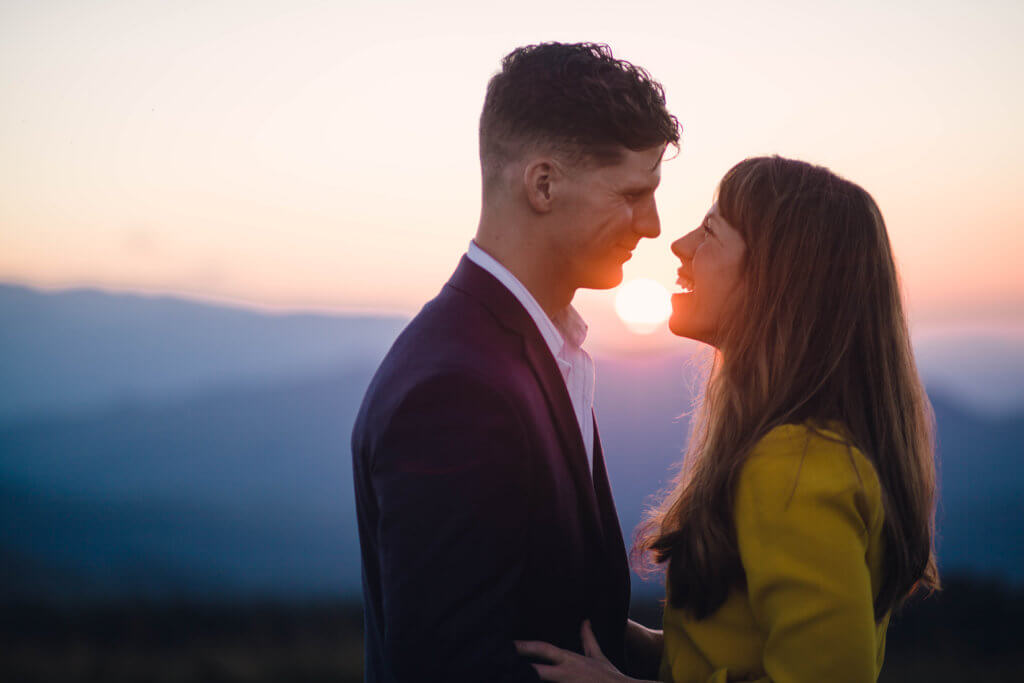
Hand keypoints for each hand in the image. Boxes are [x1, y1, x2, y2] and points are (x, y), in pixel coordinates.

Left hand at [515, 620, 633, 682]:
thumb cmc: (609, 677)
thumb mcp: (598, 657)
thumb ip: (588, 639)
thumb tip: (585, 621)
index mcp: (569, 660)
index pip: (543, 649)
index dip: (525, 646)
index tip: (509, 644)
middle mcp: (565, 672)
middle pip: (537, 669)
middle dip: (519, 667)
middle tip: (499, 661)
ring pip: (541, 681)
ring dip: (527, 679)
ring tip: (506, 676)